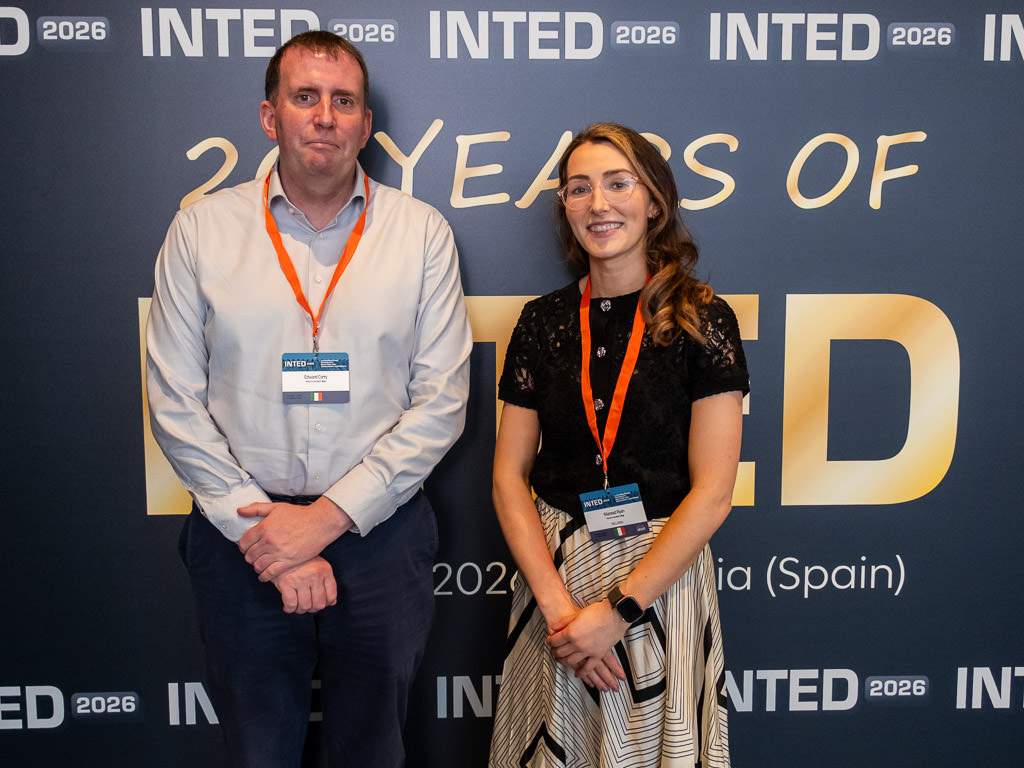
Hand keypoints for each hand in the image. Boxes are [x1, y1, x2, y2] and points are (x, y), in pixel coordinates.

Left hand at [237, 496, 352, 580]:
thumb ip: (256, 509)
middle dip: (249, 557)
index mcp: (264, 527)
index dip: (243, 546)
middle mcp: (269, 541)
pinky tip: (264, 575)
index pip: (244, 542)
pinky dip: (264, 576)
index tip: (246, 548)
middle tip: (253, 557)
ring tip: (259, 565)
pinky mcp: (288, 562)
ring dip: (256, 566)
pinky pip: (270, 573)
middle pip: (250, 555)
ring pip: (258, 565)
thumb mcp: (276, 507)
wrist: (319, 523)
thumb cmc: (300, 515)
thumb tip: (240, 511)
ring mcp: (278, 552)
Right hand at [272, 556, 337, 613]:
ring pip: (305, 606)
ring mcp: (301, 579)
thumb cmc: (301, 562)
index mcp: (325, 569)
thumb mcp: (318, 567)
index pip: (331, 596)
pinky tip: (287, 607)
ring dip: (300, 610)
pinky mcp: (286, 583)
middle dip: (313, 609)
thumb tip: (332, 603)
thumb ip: (327, 584)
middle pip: (319, 604)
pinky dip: (289, 609)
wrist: (281, 552)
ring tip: (297, 606)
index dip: (326, 604)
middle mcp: (315, 574)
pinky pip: (291, 604)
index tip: (318, 603)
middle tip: (307, 606)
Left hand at [547, 601, 627, 688]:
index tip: (550, 641)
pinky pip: (588, 668)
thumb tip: (554, 628)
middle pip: (560, 652)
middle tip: (553, 651)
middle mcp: (577, 644)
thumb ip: (564, 622)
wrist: (615, 615)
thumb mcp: (577, 614)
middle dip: (554, 652)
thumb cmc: (597, 612)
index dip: (550, 641)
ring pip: (571, 661)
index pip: (555, 641)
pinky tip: (577, 674)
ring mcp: (587, 651)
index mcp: (571, 632)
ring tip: (561, 660)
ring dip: (563, 662)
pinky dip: (581, 673)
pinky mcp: (597, 655)